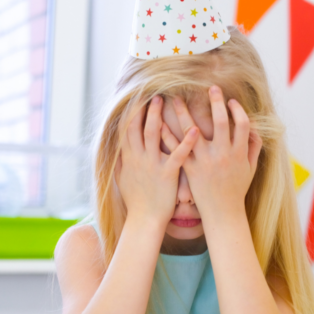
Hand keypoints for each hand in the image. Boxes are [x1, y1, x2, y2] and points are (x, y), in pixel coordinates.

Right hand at [115, 96, 199, 223]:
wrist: (144, 220)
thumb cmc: (136, 201)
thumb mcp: (123, 178)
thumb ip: (122, 160)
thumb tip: (118, 147)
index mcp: (129, 157)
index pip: (127, 129)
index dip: (131, 112)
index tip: (136, 97)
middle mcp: (138, 158)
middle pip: (139, 126)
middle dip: (146, 108)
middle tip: (154, 93)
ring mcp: (151, 165)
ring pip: (154, 134)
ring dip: (160, 116)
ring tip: (169, 100)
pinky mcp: (167, 174)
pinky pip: (177, 154)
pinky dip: (186, 141)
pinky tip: (195, 129)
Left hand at [161, 86, 262, 217]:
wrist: (222, 213)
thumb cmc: (236, 190)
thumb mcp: (250, 169)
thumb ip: (254, 147)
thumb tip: (255, 127)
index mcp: (238, 153)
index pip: (242, 124)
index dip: (238, 110)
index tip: (231, 101)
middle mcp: (222, 155)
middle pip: (220, 122)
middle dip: (216, 102)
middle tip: (211, 88)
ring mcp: (205, 161)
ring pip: (192, 131)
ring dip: (183, 112)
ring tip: (175, 98)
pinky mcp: (190, 169)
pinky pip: (177, 149)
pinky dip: (167, 135)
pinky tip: (159, 123)